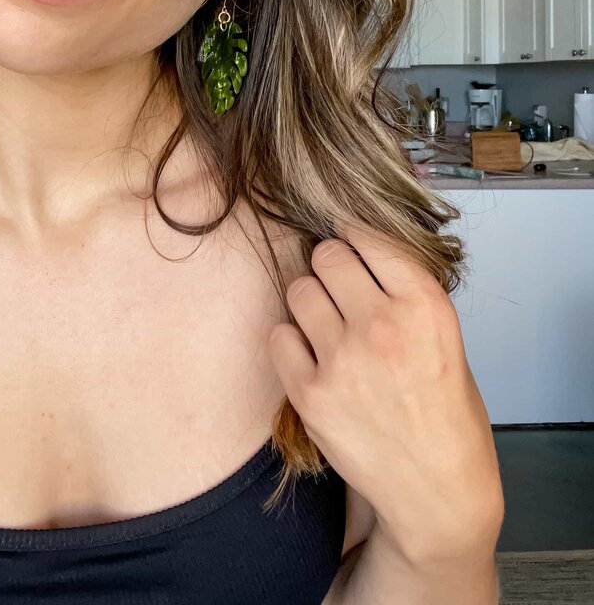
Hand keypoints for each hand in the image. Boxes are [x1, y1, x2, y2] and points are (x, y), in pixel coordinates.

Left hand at [267, 216, 504, 563]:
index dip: (354, 235)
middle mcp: (383, 325)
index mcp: (424, 305)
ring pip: (299, 290)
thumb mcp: (447, 337)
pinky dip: (291, 341)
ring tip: (328, 326)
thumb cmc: (447, 413)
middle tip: (339, 287)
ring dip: (310, 302)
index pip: (368, 235)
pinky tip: (313, 357)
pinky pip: (279, 335)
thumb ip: (403, 291)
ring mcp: (343, 359)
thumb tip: (356, 247)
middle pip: (326, 255)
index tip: (348, 240)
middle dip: (330, 266)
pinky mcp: (311, 393)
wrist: (438, 491)